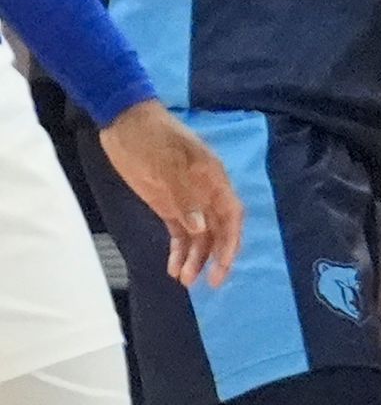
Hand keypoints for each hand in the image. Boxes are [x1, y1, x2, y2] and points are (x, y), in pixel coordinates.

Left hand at [95, 101, 238, 288]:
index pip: (231, 217)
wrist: (124, 122)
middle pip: (219, 230)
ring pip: (199, 235)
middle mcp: (206, 193)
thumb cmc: (151, 137)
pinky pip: (180, 232)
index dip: (231, 243)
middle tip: (208, 282)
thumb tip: (201, 229)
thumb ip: (184, 197)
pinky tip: (172, 267)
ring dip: (195, 258)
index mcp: (213, 180)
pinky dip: (178, 250)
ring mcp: (187, 199)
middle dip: (215, 257)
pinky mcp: (168, 204)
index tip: (222, 266)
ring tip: (183, 280)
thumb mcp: (166, 164)